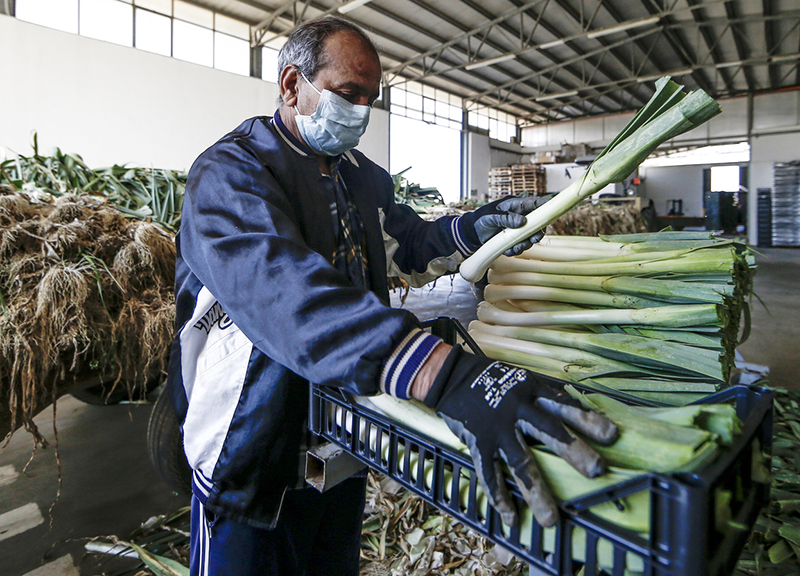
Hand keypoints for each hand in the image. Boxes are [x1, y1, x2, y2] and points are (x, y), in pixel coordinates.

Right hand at [423, 346, 617, 526]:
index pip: (566, 406)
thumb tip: (575, 413)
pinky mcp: (479, 441)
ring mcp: (498, 428)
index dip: (589, 420)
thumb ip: (545, 397)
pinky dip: (499, 497)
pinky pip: (489, 473)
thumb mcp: (522, 379)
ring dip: (536, 493)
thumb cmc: (493, 378)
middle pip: (551, 431)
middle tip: (596, 471)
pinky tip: (510, 517)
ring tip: (550, 520)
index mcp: (532, 392)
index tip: (612, 436)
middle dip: (575, 451)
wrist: (453, 376)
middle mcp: (518, 409)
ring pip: (521, 463)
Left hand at [473, 196, 547, 255]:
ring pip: (530, 237)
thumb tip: (522, 221)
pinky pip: (521, 246)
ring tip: (514, 248)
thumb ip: (506, 218)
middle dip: (538, 233)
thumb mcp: (491, 217)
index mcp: (515, 206)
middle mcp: (520, 217)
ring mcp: (519, 229)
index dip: (545, 205)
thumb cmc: (481, 219)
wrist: (473, 233)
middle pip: (537, 224)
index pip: (533, 203)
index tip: (552, 209)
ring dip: (524, 245)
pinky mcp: (515, 240)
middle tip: (534, 239)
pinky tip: (507, 251)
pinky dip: (515, 250)